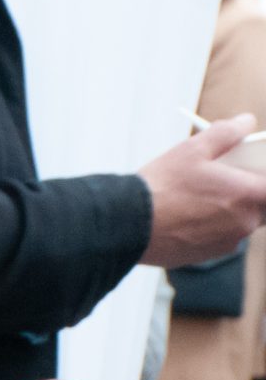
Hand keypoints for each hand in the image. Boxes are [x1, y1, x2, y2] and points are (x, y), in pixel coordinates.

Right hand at [139, 116, 265, 266]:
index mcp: (248, 194)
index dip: (262, 180)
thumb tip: (245, 123)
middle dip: (248, 195)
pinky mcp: (205, 256)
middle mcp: (243, 223)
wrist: (127, 225)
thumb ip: (227, 133)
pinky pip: (217, 239)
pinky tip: (184, 218)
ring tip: (197, 200)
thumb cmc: (161, 187)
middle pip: (261, 207)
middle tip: (226, 183)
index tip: (254, 172)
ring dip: (227, 213)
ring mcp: (225, 242)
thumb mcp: (193, 149)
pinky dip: (208, 228)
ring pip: (238, 224)